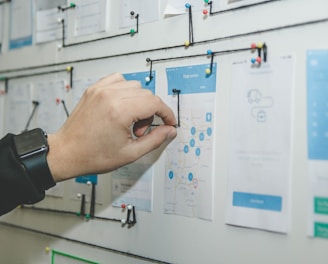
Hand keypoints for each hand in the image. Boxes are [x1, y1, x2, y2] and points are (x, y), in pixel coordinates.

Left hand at [47, 73, 176, 181]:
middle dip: (151, 112)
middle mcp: (110, 96)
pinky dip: (125, 90)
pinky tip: (122, 106)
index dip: (166, 114)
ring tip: (129, 121)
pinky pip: (118, 80)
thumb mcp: (130, 153)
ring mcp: (100, 90)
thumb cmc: (92, 155)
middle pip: (146, 94)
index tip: (168, 122)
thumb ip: (155, 140)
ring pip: (135, 86)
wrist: (66, 153)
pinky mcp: (94, 89)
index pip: (155, 103)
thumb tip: (169, 130)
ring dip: (139, 102)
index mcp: (119, 111)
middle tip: (140, 131)